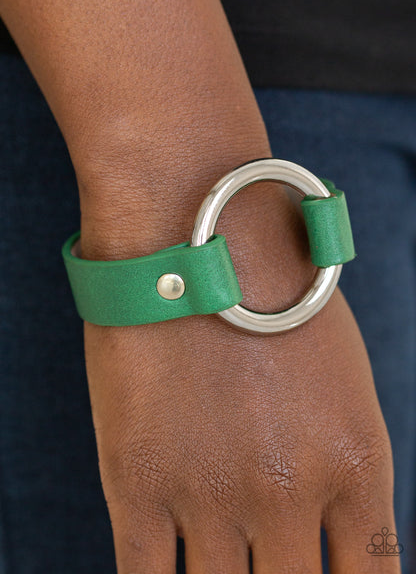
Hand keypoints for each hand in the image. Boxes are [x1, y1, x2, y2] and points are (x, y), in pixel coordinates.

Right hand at [82, 184, 396, 573]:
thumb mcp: (341, 374)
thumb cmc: (269, 291)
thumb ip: (339, 457)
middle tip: (261, 568)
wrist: (189, 233)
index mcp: (356, 462)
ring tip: (215, 564)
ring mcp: (211, 493)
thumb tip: (323, 519)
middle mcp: (289, 491)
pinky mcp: (139, 484)